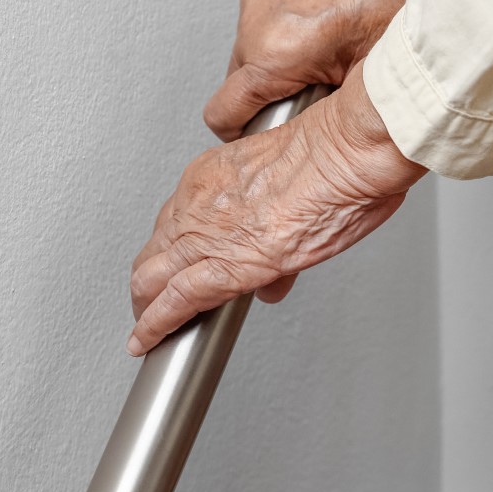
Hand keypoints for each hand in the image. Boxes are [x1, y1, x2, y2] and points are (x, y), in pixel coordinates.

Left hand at [128, 66, 425, 355]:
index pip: (178, 220)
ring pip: (152, 276)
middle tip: (153, 300)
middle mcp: (201, 200)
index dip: (176, 248)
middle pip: (155, 248)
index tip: (180, 263)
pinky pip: (174, 302)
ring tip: (146, 326)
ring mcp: (206, 232)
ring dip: (146, 306)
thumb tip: (273, 271)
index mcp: (214, 174)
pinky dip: (154, 326)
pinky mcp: (223, 266)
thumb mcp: (295, 180)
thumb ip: (275, 222)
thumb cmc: (336, 152)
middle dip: (150, 278)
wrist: (346, 152)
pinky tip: (148, 339)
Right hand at [202, 0, 439, 142]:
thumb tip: (308, 135)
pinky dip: (276, 26)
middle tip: (308, 83)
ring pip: (246, 49)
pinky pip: (255, 18)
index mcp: (278, 53)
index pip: (223, 113)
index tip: (258, 128)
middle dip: (266, 90)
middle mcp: (258, 22)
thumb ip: (324, 112)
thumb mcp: (365, 78)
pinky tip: (311, 21)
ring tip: (315, 47)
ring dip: (272, 56)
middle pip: (236, 82)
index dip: (240, 131)